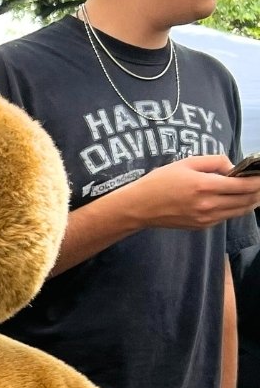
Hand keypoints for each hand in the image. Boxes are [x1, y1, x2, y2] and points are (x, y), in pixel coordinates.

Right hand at [122, 156, 259, 229]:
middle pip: (247, 200)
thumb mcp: (186, 163)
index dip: (258, 181)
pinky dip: (235, 209)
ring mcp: (206, 218)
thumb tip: (232, 167)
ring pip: (239, 211)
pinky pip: (226, 217)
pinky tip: (234, 201)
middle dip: (258, 192)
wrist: (139, 207)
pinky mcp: (202, 226)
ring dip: (251, 202)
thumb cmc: (159, 182)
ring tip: (255, 193)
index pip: (244, 186)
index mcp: (205, 186)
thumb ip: (213, 162)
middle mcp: (208, 205)